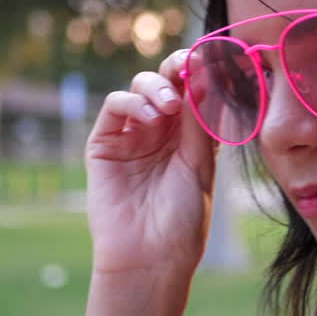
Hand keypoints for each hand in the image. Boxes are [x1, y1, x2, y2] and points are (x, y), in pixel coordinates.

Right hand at [84, 49, 217, 276]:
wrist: (152, 256)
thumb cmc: (183, 219)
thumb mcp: (200, 164)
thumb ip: (198, 121)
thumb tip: (203, 75)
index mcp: (189, 136)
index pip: (193, 91)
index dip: (201, 72)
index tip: (212, 59)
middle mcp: (161, 131)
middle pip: (167, 82)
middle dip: (177, 67)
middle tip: (188, 64)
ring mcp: (132, 135)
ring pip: (140, 86)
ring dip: (157, 86)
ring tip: (170, 106)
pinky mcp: (104, 143)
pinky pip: (115, 105)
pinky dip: (133, 102)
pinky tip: (151, 119)